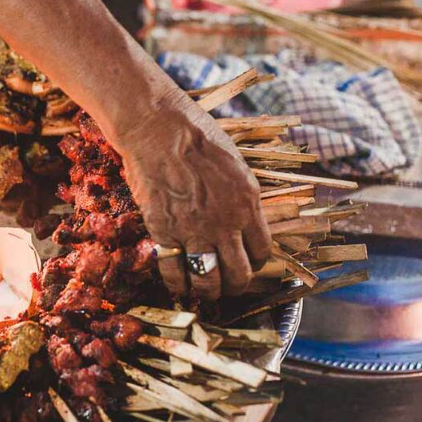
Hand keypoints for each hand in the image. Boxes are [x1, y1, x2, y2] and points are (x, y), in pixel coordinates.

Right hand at [119, 91, 271, 299]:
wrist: (158, 130)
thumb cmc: (197, 136)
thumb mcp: (235, 165)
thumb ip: (241, 198)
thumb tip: (241, 220)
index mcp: (248, 204)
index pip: (263, 252)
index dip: (255, 263)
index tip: (246, 263)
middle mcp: (226, 223)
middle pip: (239, 275)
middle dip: (235, 286)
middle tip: (227, 284)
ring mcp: (194, 231)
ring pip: (208, 281)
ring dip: (207, 291)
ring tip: (203, 290)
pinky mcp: (164, 233)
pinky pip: (173, 271)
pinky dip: (176, 282)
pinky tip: (177, 282)